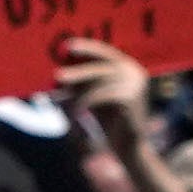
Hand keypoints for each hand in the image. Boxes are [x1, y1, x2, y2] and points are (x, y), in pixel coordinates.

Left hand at [48, 35, 156, 159]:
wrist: (128, 145)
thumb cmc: (108, 119)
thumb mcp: (90, 96)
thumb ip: (79, 84)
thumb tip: (56, 76)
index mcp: (127, 65)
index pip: (104, 51)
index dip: (86, 47)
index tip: (67, 46)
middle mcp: (134, 70)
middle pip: (101, 66)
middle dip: (78, 72)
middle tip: (57, 76)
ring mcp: (136, 83)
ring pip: (99, 82)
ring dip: (78, 93)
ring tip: (61, 101)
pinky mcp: (132, 98)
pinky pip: (102, 95)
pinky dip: (86, 102)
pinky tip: (77, 113)